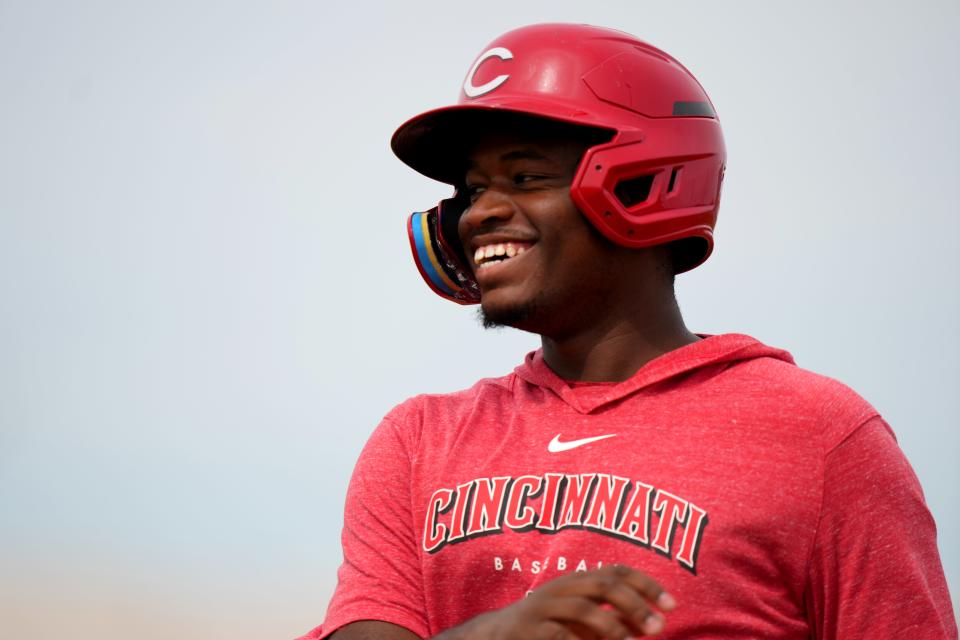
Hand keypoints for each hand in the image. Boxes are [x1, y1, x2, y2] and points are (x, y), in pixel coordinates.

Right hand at [436, 564, 675, 639]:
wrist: (494, 637)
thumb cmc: (548, 628)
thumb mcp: (581, 619)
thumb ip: (613, 618)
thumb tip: (652, 624)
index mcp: (576, 581)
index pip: (617, 571)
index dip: (647, 584)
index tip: (672, 605)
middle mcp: (562, 588)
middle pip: (604, 584)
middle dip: (636, 604)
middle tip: (659, 628)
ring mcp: (544, 608)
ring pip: (584, 609)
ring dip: (613, 627)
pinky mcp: (530, 630)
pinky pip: (561, 636)